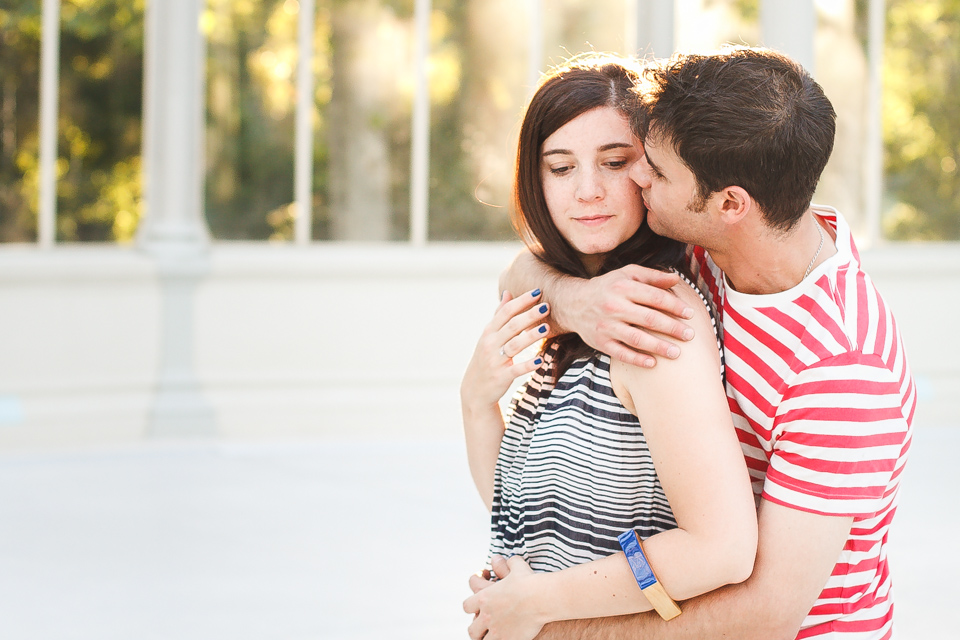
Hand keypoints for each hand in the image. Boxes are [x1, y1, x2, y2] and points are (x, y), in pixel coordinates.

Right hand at [461, 289, 549, 409]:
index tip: (537, 292)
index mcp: (489, 332)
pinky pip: (516, 369)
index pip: (506, 312)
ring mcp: (495, 361)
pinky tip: (540, 360)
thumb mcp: (489, 336)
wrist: (475, 390)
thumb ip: (499, 315)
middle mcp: (490, 344)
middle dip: (529, 315)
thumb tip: (507, 292)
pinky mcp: (501, 377)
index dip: (521, 301)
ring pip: (515, 345)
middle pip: (512, 326)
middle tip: (546, 306)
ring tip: (547, 327)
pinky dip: (528, 365)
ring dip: (531, 336)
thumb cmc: (486, 358)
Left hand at [464, 555, 544, 639]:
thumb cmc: (530, 582)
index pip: (467, 605)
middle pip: (472, 628)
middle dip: (477, 627)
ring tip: (492, 636)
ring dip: (485, 638)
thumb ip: (505, 563)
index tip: (480, 605)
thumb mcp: (517, 567)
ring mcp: (496, 630)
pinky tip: (505, 639)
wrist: (542, 598)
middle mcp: (486, 615)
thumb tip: (497, 558)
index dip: (472, 606)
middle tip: (485, 626)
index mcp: (484, 598)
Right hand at [558, 265, 695, 367]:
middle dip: (672, 328)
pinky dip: (638, 359)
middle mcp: (613, 305)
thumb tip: (677, 279)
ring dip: (659, 347)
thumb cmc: (607, 287)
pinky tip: (653, 363)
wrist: (573, 303)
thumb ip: (651, 276)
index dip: (675, 306)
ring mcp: (606, 325)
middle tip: (690, 335)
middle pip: (649, 318)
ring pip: (637, 338)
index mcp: (622, 286)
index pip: (654, 297)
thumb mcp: (626, 274)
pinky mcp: (600, 342)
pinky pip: (621, 353)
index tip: (690, 314)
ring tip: (677, 353)